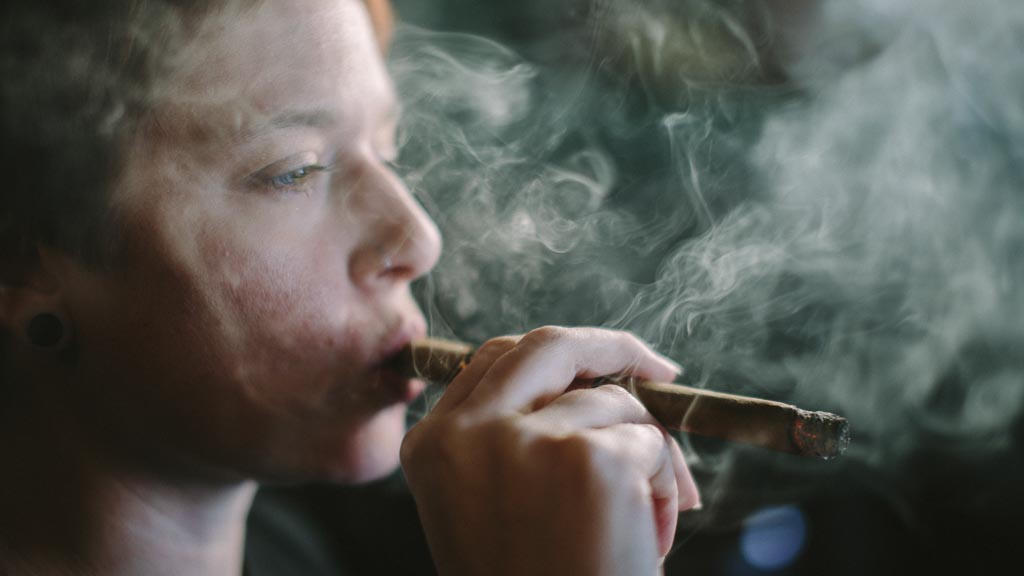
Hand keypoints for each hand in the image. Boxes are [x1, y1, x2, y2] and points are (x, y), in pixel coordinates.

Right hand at [401, 327, 700, 575]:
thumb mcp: (495, 509)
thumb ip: (516, 439)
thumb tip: (596, 382)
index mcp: (432, 445)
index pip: (498, 359)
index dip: (559, 355)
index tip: (602, 363)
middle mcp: (468, 432)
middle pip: (550, 346)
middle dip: (613, 346)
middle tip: (660, 370)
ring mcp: (527, 441)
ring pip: (616, 405)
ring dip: (648, 456)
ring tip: (642, 525)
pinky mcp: (588, 460)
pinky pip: (652, 443)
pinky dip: (667, 488)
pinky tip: (646, 541)